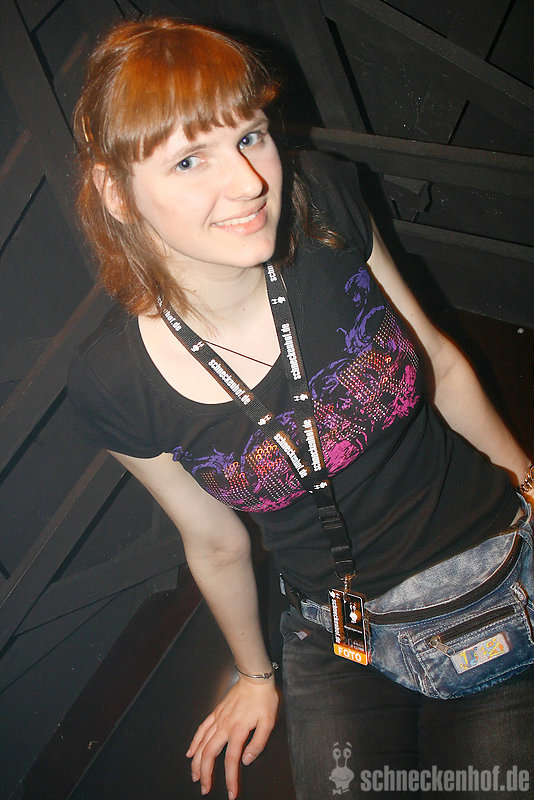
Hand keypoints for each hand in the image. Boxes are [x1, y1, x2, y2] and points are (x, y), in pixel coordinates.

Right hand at [186, 676, 279, 798]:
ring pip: (202, 744)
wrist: (254, 678)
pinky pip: (201, 729)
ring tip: (195, 776)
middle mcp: (224, 726)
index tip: (231, 793)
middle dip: (206, 775)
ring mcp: (218, 719)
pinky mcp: (216, 712)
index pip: (231, 761)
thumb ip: (258, 743)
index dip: (231, 780)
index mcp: (238, 730)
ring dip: (197, 762)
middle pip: (210, 755)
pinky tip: (190, 752)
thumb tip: (246, 760)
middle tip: (205, 789)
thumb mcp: (268, 722)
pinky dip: (194, 742)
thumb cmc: (264, 699)